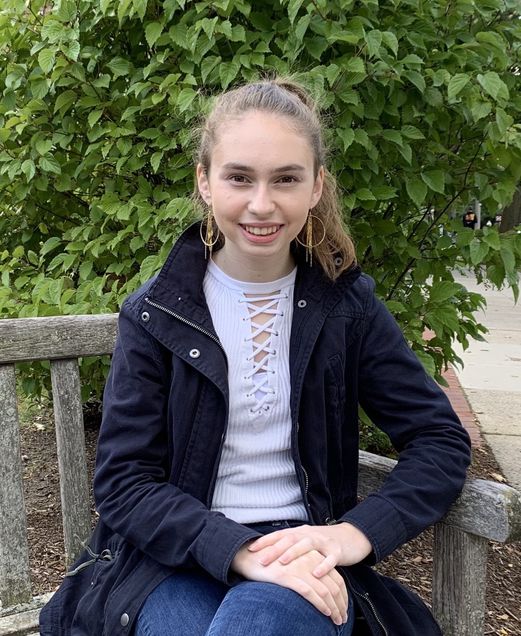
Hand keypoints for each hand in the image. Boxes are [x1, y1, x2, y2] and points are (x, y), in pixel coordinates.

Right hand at [231, 543, 348, 625]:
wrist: (251, 556)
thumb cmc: (274, 561)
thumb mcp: (295, 562)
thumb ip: (308, 569)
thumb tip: (320, 589)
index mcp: (313, 556)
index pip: (336, 578)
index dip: (343, 595)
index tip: (344, 608)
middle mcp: (309, 560)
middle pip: (334, 585)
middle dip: (341, 604)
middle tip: (343, 618)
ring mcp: (298, 568)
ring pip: (324, 590)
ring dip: (334, 608)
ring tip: (337, 620)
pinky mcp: (287, 576)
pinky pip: (309, 592)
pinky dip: (320, 604)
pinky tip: (325, 612)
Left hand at [247, 522, 372, 576]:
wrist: (351, 536)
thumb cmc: (323, 543)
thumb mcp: (305, 542)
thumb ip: (290, 547)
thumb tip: (266, 555)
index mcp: (300, 532)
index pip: (279, 535)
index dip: (265, 541)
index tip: (250, 549)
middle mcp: (309, 534)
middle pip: (290, 539)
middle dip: (274, 549)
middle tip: (261, 560)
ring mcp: (324, 541)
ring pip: (307, 545)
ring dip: (294, 553)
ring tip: (283, 562)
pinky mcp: (337, 550)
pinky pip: (330, 558)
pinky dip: (323, 565)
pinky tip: (316, 573)